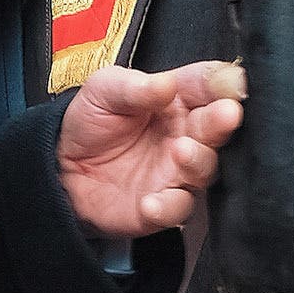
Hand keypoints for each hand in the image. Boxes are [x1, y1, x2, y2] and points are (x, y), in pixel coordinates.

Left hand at [56, 61, 244, 238]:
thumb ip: (135, 86)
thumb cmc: (90, 121)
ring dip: (199, 161)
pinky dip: (168, 207)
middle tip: (227, 114)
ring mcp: (178, 172)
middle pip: (218, 127)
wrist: (61, 167)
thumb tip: (166, 84)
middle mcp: (187, 134)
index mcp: (178, 99)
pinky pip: (177, 209)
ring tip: (181, 151)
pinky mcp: (164, 206)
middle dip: (223, 120)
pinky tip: (150, 202)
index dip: (224, 83)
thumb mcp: (103, 90)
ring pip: (205, 169)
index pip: (209, 86)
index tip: (232, 83)